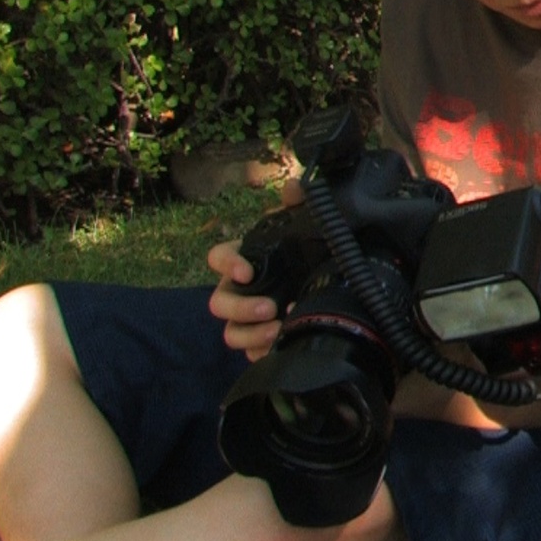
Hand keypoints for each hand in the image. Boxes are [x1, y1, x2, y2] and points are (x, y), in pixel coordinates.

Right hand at [206, 181, 309, 360]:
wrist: (322, 279)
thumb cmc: (302, 252)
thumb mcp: (301, 226)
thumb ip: (298, 202)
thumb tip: (294, 187)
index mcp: (242, 260)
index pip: (218, 257)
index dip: (227, 264)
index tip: (247, 270)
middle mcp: (238, 290)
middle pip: (219, 303)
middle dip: (241, 307)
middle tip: (269, 308)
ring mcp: (246, 318)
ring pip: (231, 333)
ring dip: (252, 335)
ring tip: (279, 330)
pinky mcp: (259, 340)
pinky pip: (249, 353)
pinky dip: (262, 352)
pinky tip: (283, 345)